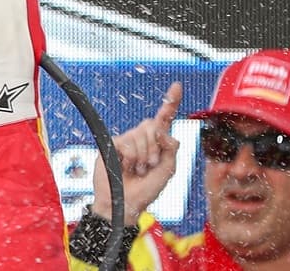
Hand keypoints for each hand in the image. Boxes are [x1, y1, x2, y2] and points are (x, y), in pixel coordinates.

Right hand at [93, 81, 182, 225]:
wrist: (124, 203)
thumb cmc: (147, 190)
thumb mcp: (168, 171)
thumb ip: (171, 149)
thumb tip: (164, 130)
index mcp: (158, 142)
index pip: (165, 119)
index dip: (171, 102)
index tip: (177, 86)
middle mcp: (142, 137)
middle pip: (152, 125)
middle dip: (154, 147)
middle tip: (149, 166)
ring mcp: (127, 139)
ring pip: (140, 135)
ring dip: (142, 156)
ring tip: (136, 170)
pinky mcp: (112, 143)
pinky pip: (126, 143)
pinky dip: (129, 157)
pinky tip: (125, 167)